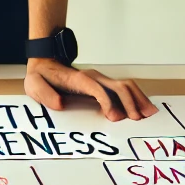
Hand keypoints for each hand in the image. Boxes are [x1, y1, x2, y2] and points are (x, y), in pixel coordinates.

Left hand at [24, 59, 156, 121]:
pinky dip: (137, 98)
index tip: (114, 118)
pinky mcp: (104, 84)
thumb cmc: (41, 78)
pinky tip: (145, 109)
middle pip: (119, 86)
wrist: (45, 63)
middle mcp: (94, 77)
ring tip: (150, 115)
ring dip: (139, 99)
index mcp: (79, 79)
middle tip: (138, 121)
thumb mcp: (34, 85)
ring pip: (126, 86)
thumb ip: (45, 94)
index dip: (108, 102)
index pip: (98, 89)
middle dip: (131, 103)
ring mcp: (101, 80)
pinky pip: (125, 89)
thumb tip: (60, 103)